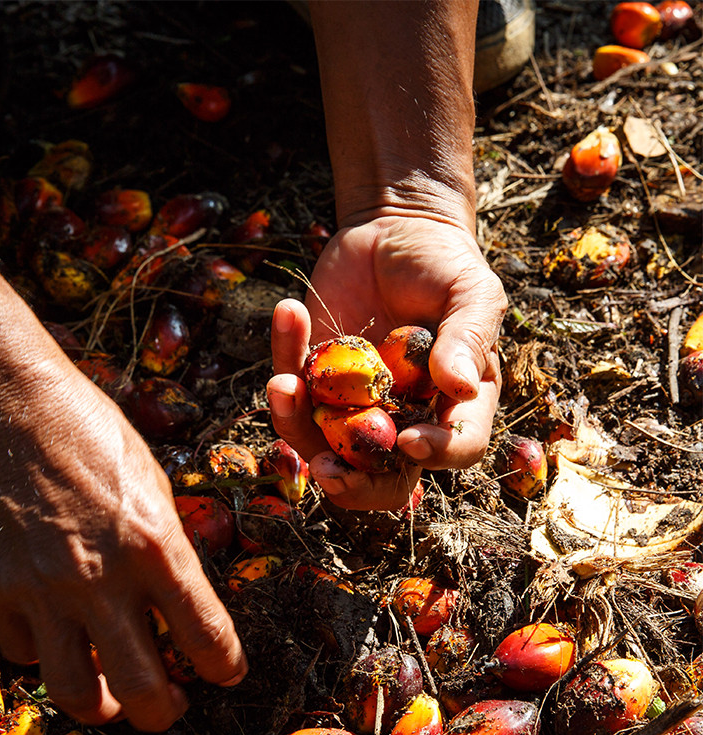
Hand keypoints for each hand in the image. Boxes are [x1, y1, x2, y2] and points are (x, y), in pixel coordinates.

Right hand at [0, 357, 247, 731]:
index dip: (226, 668)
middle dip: (166, 714)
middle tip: (169, 706)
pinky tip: (55, 636)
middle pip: (144, 692)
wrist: (6, 406)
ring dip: (101, 709)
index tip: (226, 673)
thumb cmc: (90, 432)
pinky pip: (25, 652)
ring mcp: (44, 590)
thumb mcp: (152, 483)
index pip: (208, 637)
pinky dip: (45, 654)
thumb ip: (168, 549)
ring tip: (110, 701)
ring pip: (76, 695)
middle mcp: (103, 580)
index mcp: (157, 547)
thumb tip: (178, 605)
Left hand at [267, 214, 506, 510]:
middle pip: (381, 478)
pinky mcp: (313, 380)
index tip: (409, 441)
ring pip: (320, 444)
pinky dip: (283, 359)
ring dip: (295, 424)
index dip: (436, 455)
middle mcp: (403, 418)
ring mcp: (352, 406)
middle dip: (352, 484)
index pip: (456, 450)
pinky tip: (289, 314)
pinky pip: (291, 391)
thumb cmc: (444, 264)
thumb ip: (467, 338)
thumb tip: (459, 387)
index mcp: (454, 406)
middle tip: (327, 468)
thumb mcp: (471, 293)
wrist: (394, 231)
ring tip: (283, 384)